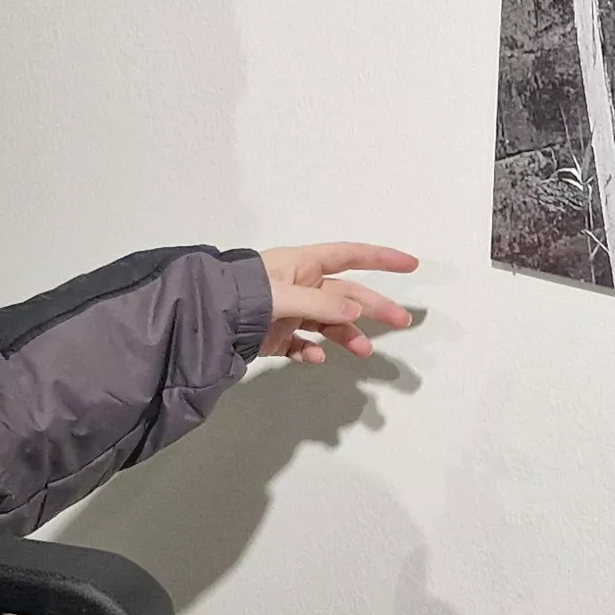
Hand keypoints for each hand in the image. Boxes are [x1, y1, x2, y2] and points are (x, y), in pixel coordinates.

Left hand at [256, 242, 416, 363]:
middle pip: (347, 295)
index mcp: (304, 264)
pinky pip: (301, 344)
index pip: (350, 255)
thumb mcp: (282, 296)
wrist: (203, 317)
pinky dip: (310, 352)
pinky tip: (314, 358)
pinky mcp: (275, 335)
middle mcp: (300, 286)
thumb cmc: (242, 294)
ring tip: (363, 352)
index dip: (381, 258)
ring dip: (348, 336)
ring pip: (328, 323)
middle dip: (376, 307)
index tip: (410, 264)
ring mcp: (289, 312)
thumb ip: (320, 305)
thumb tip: (357, 313)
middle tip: (403, 321)